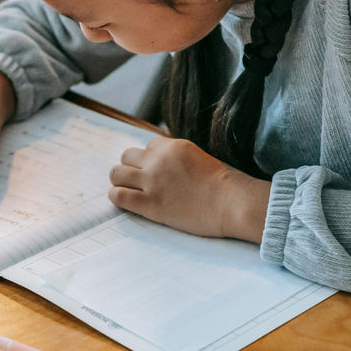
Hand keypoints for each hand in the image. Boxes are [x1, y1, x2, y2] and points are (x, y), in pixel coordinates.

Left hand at [107, 136, 270, 240]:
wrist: (233, 204)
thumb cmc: (226, 186)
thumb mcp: (201, 159)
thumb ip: (179, 160)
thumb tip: (167, 169)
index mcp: (173, 146)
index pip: (148, 146)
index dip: (151, 160)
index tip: (158, 173)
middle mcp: (159, 160)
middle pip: (127, 156)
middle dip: (131, 168)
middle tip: (140, 182)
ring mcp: (152, 182)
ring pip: (116, 173)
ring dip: (120, 181)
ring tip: (129, 191)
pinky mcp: (150, 205)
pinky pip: (118, 196)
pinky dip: (118, 197)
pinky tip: (125, 202)